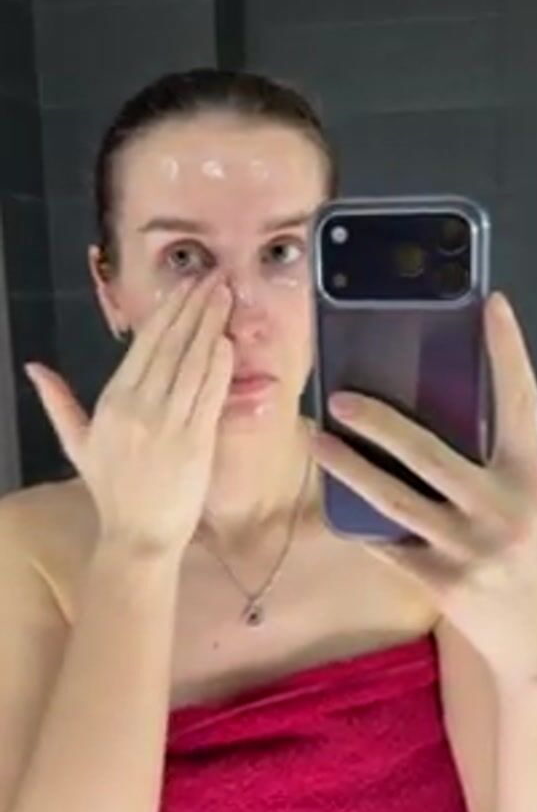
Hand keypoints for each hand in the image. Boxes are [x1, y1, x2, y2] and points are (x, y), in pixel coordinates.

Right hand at [25, 276, 233, 555]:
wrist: (138, 535)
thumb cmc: (112, 489)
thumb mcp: (78, 443)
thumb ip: (58, 402)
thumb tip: (33, 367)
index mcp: (113, 401)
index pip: (145, 344)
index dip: (169, 311)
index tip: (186, 286)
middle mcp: (140, 405)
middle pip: (172, 344)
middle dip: (195, 306)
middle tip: (214, 276)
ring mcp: (170, 422)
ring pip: (193, 362)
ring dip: (211, 325)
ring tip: (225, 296)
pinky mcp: (197, 440)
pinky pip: (210, 394)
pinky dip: (220, 365)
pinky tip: (228, 341)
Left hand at [310, 291, 536, 682]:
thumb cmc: (531, 555)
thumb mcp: (526, 501)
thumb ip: (491, 462)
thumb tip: (433, 410)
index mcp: (530, 477)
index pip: (523, 401)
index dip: (508, 351)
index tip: (491, 304)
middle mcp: (504, 509)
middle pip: (430, 453)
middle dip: (380, 422)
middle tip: (338, 396)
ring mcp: (471, 549)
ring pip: (395, 500)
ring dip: (349, 468)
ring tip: (315, 439)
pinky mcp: (443, 584)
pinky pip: (388, 544)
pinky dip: (359, 522)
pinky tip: (334, 501)